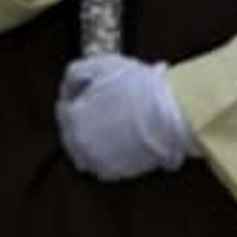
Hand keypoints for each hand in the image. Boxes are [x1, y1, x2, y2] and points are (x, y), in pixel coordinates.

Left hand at [57, 54, 197, 180]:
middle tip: (108, 109)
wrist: (172, 112)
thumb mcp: (103, 64)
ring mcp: (96, 160)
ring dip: (99, 139)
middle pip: (74, 132)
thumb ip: (77, 72)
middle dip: (87, 120)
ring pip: (89, 149)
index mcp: (73, 117)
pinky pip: (107, 163)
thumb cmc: (141, 87)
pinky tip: (129, 140)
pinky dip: (114, 153)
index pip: (64, 110)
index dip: (79, 98)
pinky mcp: (116, 172)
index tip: (93, 94)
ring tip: (120, 125)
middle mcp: (79, 143)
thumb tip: (71, 82)